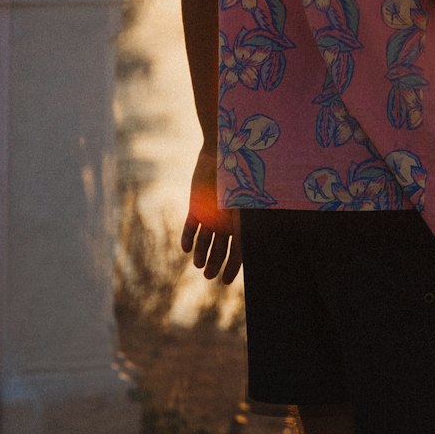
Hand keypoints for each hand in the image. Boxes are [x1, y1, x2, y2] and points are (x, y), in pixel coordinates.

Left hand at [181, 145, 241, 283]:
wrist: (222, 152)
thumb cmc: (239, 174)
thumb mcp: (245, 200)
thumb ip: (245, 223)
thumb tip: (248, 246)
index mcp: (241, 222)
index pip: (238, 250)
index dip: (233, 267)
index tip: (226, 281)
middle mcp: (225, 221)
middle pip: (219, 249)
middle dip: (215, 264)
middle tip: (209, 276)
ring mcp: (210, 215)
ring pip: (204, 241)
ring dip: (201, 254)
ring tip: (198, 264)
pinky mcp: (196, 207)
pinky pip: (191, 227)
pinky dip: (188, 238)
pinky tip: (186, 249)